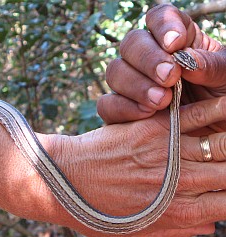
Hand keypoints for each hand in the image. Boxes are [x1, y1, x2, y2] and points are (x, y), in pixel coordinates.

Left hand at [47, 96, 225, 236]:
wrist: (65, 183)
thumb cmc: (99, 213)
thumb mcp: (140, 235)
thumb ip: (178, 231)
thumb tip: (208, 224)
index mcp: (180, 213)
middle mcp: (181, 184)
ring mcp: (168, 154)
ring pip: (220, 144)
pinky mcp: (153, 131)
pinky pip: (192, 118)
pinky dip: (215, 111)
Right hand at [97, 4, 225, 129]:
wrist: (212, 133)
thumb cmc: (222, 100)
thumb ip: (212, 66)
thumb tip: (187, 60)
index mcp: (177, 42)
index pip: (159, 18)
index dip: (163, 26)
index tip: (175, 44)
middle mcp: (149, 60)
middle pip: (131, 43)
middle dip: (147, 60)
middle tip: (169, 78)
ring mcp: (131, 84)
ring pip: (115, 72)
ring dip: (135, 85)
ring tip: (161, 101)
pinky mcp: (121, 109)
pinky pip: (107, 104)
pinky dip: (123, 108)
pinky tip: (146, 114)